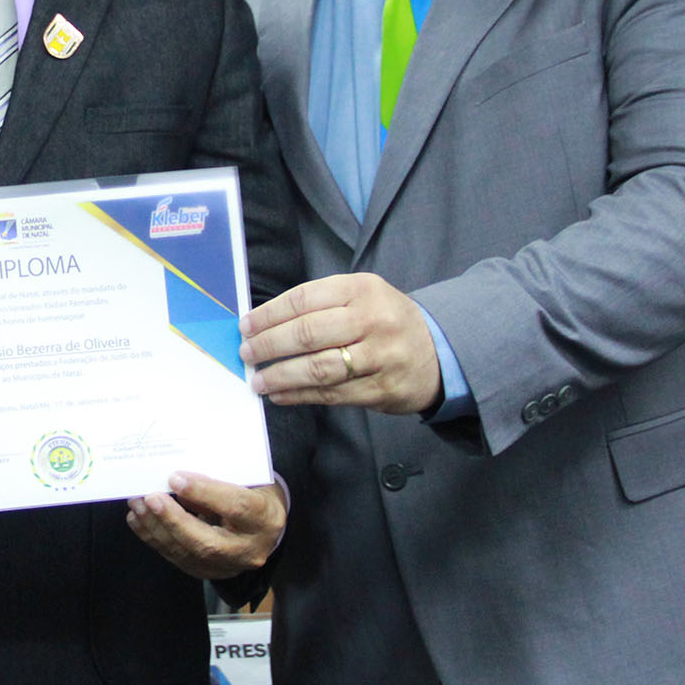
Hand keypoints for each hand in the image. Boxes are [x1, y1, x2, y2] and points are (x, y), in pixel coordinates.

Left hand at [128, 475, 285, 578]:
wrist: (264, 526)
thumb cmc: (254, 493)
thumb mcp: (246, 479)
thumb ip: (217, 480)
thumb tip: (177, 478)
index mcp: (264, 518)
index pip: (236, 507)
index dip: (204, 493)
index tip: (176, 478)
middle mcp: (248, 549)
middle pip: (207, 542)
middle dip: (173, 520)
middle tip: (149, 498)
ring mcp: (227, 566)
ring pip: (187, 552)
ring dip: (157, 528)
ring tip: (137, 504)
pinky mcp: (208, 571)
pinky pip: (177, 557)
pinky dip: (155, 537)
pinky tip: (139, 519)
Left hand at [241, 273, 442, 413]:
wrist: (439, 351)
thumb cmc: (385, 320)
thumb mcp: (361, 296)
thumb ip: (319, 305)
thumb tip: (264, 324)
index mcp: (361, 289)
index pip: (303, 299)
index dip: (269, 314)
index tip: (246, 326)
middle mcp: (372, 319)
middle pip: (307, 333)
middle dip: (269, 345)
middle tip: (246, 353)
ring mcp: (380, 356)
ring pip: (318, 368)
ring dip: (280, 376)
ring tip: (258, 380)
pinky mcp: (382, 389)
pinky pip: (332, 394)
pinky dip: (300, 395)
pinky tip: (281, 395)